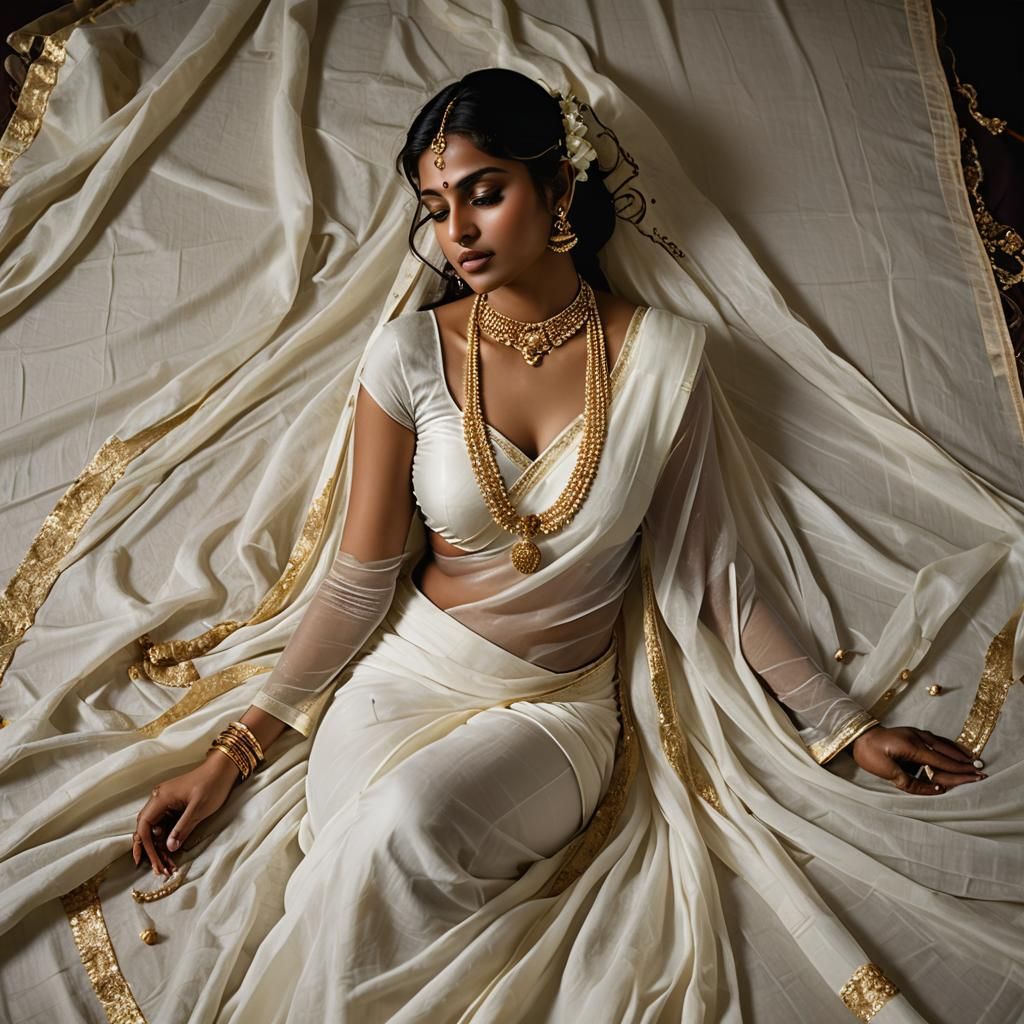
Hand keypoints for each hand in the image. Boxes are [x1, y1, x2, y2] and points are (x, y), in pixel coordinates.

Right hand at [132, 751, 240, 874]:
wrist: (223, 769)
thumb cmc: (212, 785)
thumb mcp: (198, 809)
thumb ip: (182, 828)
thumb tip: (169, 848)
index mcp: (160, 798)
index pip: (145, 826)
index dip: (145, 846)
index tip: (152, 862)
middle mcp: (159, 799)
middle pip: (146, 829)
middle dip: (150, 850)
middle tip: (157, 869)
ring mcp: (166, 802)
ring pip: (156, 829)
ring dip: (159, 847)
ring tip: (166, 866)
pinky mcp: (174, 806)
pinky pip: (166, 825)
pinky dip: (168, 839)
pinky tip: (172, 853)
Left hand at [850, 725, 984, 794]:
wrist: (857, 736)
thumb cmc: (869, 754)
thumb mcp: (886, 772)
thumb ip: (910, 782)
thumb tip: (934, 789)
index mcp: (912, 747)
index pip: (941, 761)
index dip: (958, 770)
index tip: (973, 776)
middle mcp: (917, 737)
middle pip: (946, 751)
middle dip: (963, 761)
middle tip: (980, 770)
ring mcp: (915, 733)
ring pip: (942, 743)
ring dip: (957, 751)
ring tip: (972, 759)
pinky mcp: (913, 733)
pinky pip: (935, 739)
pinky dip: (947, 745)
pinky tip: (953, 749)